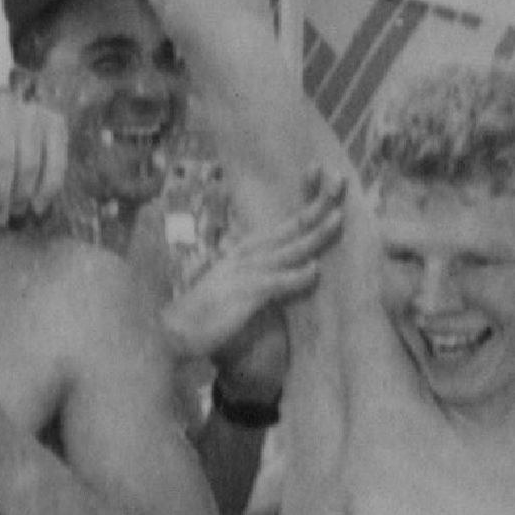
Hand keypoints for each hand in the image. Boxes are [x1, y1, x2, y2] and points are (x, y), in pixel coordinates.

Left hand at [0, 92, 71, 226]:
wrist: (1, 112)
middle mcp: (5, 107)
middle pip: (4, 159)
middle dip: (0, 195)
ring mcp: (33, 114)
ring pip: (30, 164)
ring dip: (22, 196)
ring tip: (15, 212)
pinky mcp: (55, 123)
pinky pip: (56, 164)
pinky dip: (48, 189)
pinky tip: (38, 206)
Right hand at [165, 170, 346, 365]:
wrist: (174, 331)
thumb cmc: (207, 310)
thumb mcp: (235, 284)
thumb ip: (257, 273)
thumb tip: (279, 266)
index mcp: (246, 251)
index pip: (283, 225)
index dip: (306, 204)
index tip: (326, 183)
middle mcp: (247, 255)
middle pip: (290, 228)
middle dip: (317, 206)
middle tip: (340, 183)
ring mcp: (245, 273)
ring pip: (288, 250)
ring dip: (314, 235)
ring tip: (338, 218)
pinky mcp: (243, 295)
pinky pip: (274, 284)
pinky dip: (295, 277)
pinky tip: (314, 270)